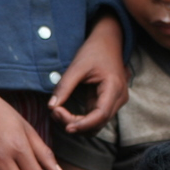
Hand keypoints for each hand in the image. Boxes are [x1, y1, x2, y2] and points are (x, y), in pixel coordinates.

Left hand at [49, 14, 127, 133]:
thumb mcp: (77, 66)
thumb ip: (64, 86)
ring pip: (95, 125)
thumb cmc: (95, 50)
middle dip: (75, 124)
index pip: (101, 115)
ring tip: (57, 112)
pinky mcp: (105, 103)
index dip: (84, 125)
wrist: (108, 41)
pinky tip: (63, 112)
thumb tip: (51, 107)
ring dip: (76, 124)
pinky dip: (78, 120)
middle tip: (55, 112)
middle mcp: (119, 98)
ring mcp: (114, 102)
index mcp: (114, 87)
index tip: (66, 128)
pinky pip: (93, 119)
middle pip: (98, 123)